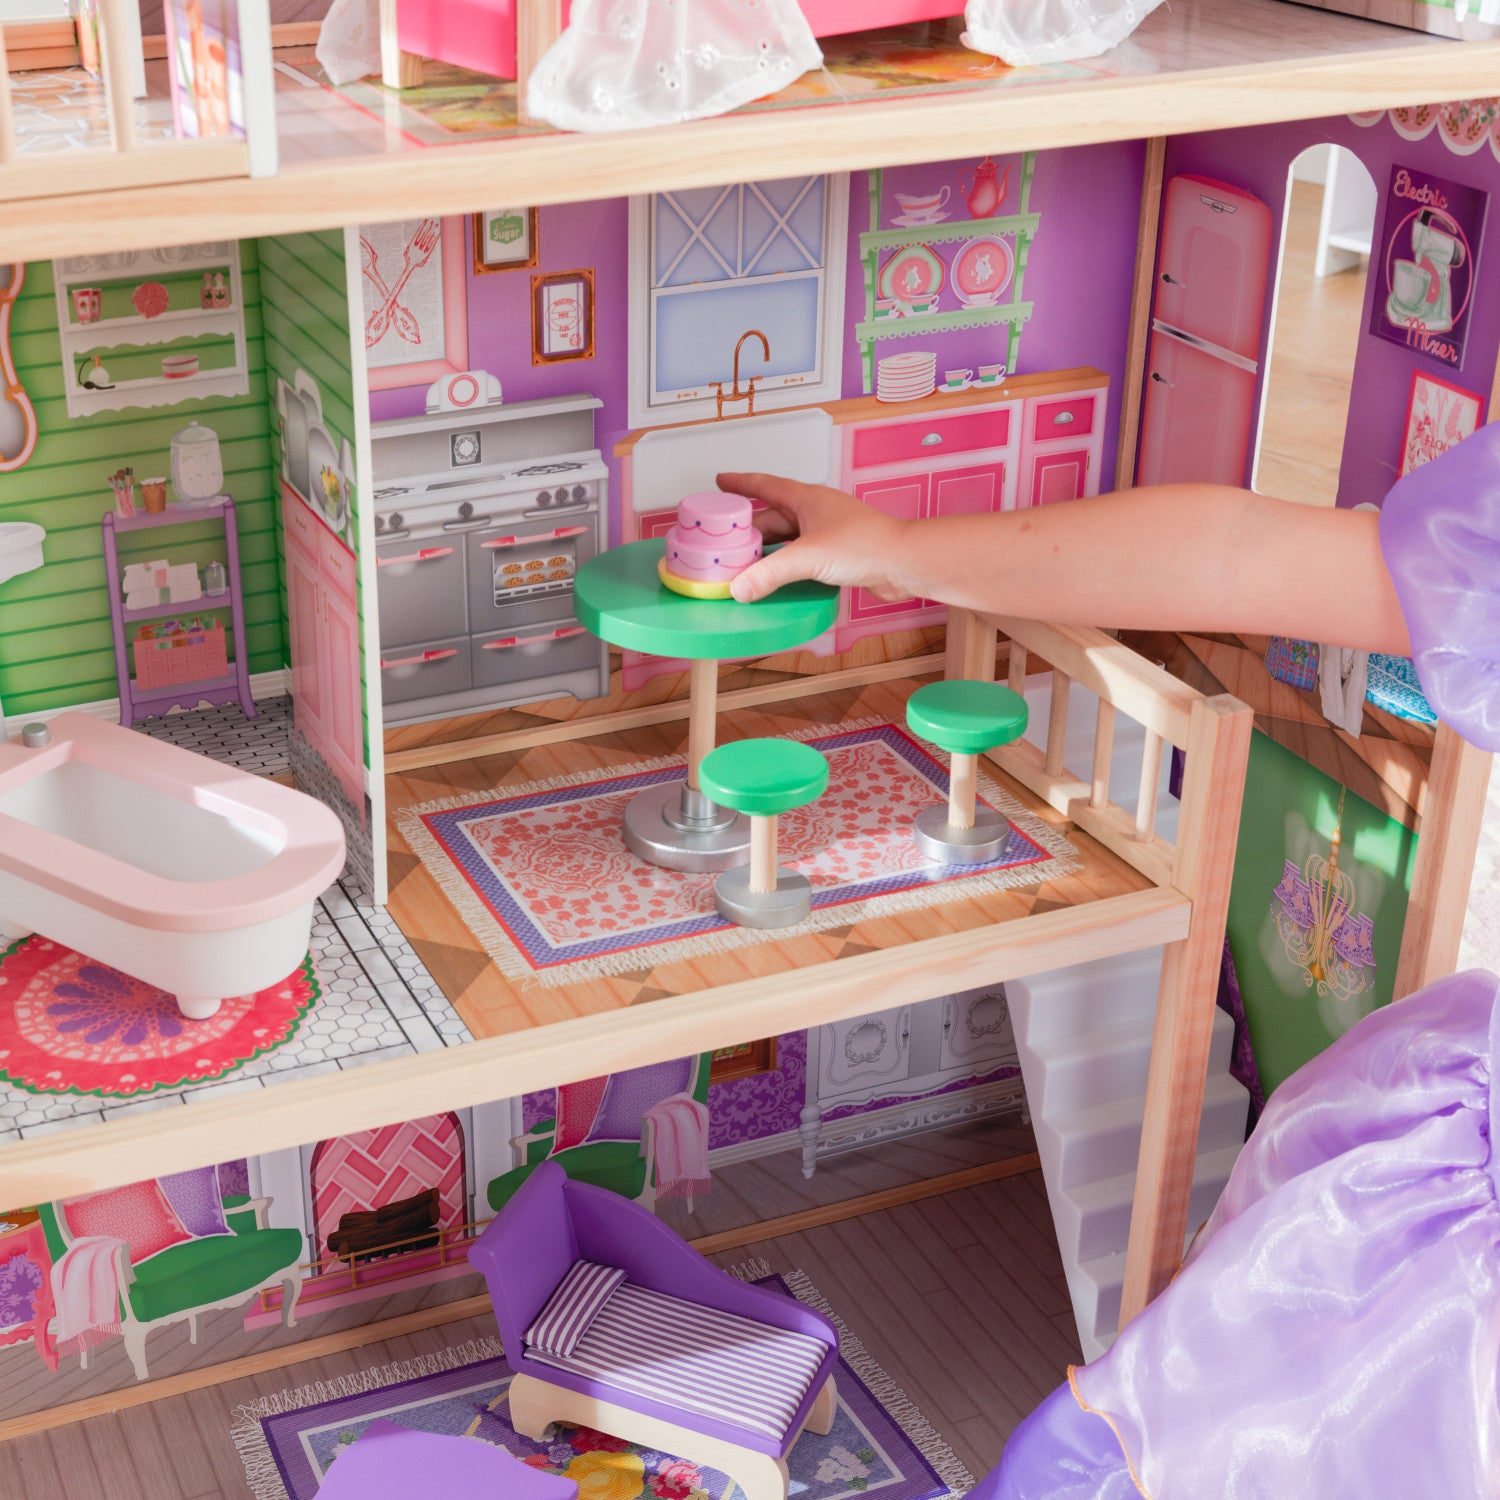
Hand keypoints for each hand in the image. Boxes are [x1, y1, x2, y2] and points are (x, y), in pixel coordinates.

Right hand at [716, 471, 913, 602]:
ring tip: (743, 561)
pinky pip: (802, 557)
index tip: (721, 481)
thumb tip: (739, 588)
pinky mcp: (838, 555)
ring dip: (766, 549)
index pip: (765, 485)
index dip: (741, 483)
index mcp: (807, 499)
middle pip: (773, 517)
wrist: (903, 563)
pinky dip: (785, 565)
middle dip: (748, 527)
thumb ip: (771, 573)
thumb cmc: (866, 545)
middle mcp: (816, 513)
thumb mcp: (808, 556)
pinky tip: (775, 578)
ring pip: (787, 538)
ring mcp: (828, 534)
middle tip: (724, 538)